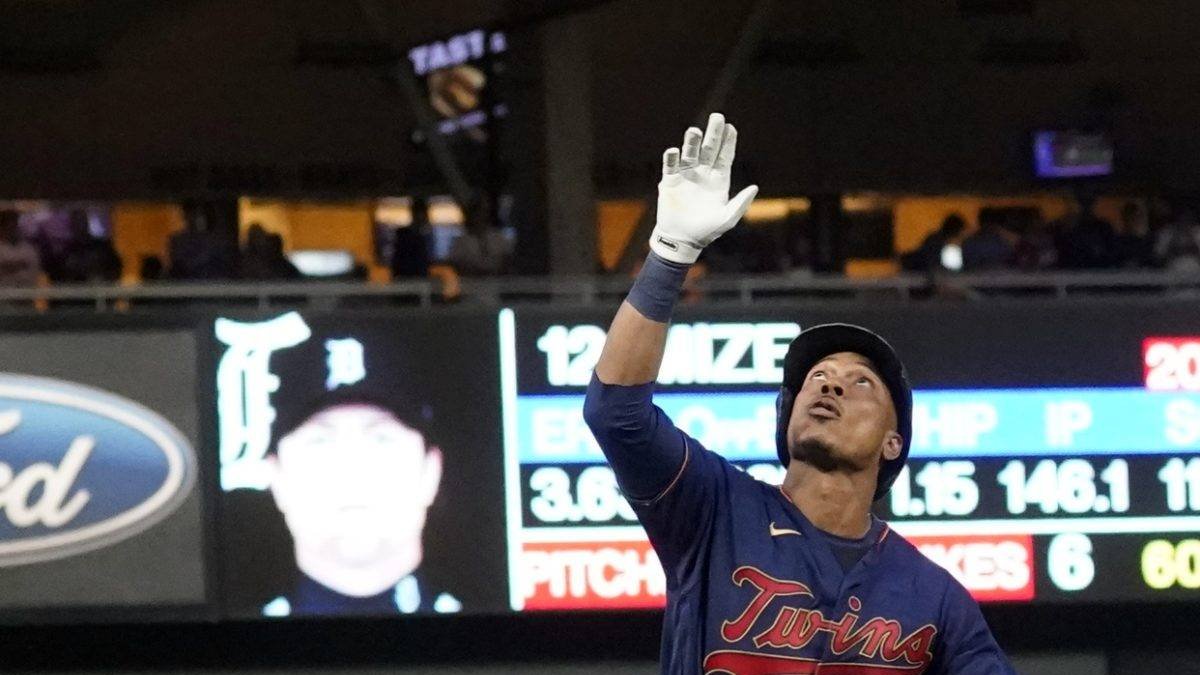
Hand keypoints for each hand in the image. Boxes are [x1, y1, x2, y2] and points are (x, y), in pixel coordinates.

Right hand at [649, 113, 758, 264]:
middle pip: (709, 149)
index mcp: (719, 180)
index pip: (725, 156)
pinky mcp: (670, 182)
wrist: (682, 240)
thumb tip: (755, 187)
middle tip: (717, 117)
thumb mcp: (727, 218)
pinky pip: (670, 166)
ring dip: (692, 142)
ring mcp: (686, 176)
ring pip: (690, 153)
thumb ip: (740, 203)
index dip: (728, 142)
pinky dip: (672, 157)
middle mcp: (703, 174)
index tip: (730, 127)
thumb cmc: (707, 231)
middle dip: (713, 133)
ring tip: (694, 131)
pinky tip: (674, 151)